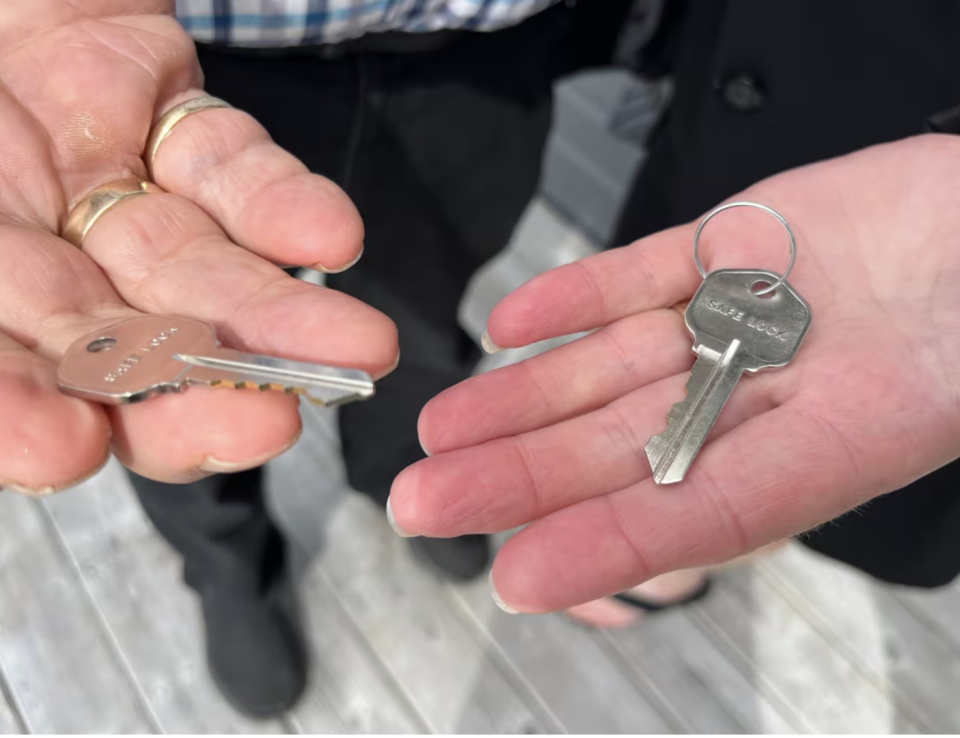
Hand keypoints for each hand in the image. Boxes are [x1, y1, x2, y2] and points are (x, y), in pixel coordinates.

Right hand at [0, 1, 396, 493]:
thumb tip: (19, 400)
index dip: (12, 414)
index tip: (62, 450)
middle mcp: (28, 251)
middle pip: (116, 342)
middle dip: (190, 389)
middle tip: (265, 424)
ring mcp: (103, 187)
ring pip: (197, 269)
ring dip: (277, 314)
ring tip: (357, 351)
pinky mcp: (169, 116)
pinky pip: (231, 166)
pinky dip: (282, 202)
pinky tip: (332, 237)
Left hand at [389, 134, 959, 612]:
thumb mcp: (895, 418)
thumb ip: (795, 478)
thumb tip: (695, 532)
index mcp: (818, 455)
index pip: (691, 513)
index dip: (602, 548)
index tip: (514, 576)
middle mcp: (765, 392)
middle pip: (623, 443)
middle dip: (520, 473)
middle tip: (424, 500)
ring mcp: (743, 314)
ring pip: (612, 362)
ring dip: (524, 393)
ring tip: (443, 425)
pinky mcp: (734, 240)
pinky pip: (639, 271)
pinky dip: (576, 296)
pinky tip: (510, 325)